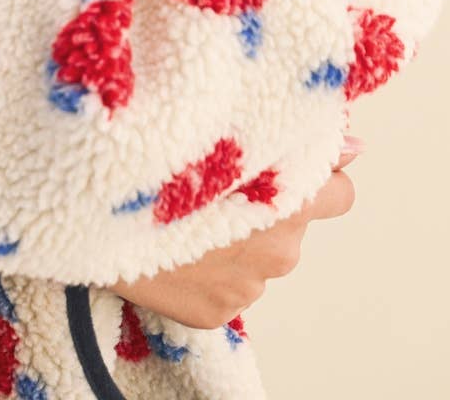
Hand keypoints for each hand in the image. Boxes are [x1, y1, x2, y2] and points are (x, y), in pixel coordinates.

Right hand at [108, 140, 361, 328]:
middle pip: (296, 219)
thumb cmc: (156, 165)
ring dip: (239, 233)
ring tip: (187, 210)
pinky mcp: (217, 314)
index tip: (287, 160)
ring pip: (260, 252)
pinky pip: (230, 283)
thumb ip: (297, 143)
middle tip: (218, 181)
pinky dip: (211, 264)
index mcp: (287, 200)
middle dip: (270, 202)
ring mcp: (248, 287)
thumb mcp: (225, 134)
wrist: (92, 213)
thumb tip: (358, 144)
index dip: (316, 172)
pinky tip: (176, 242)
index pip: (340, 191)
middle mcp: (279, 250)